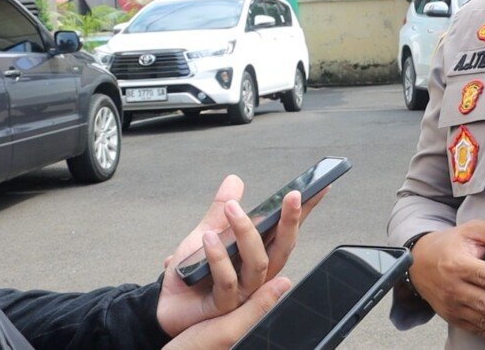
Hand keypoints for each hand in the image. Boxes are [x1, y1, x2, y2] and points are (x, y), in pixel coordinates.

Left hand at [156, 174, 324, 337]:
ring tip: (232, 208)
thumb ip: (221, 210)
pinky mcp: (225, 304)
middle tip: (293, 194)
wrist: (165, 302)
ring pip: (258, 262)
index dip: (305, 211)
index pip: (287, 230)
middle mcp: (259, 272)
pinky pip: (227, 280)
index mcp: (260, 253)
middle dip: (291, 220)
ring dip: (246, 232)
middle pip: (284, 247)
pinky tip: (208, 238)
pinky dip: (218, 256)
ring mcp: (245, 290)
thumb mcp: (206, 232)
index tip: (320, 187)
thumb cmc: (192, 271)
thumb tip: (235, 180)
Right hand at [408, 218, 484, 348]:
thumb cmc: (449, 245)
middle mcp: (454, 287)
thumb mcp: (469, 231)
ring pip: (481, 320)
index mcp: (458, 264)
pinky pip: (476, 330)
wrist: (418, 264)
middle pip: (482, 301)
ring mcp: (453, 306)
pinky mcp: (455, 318)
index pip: (481, 274)